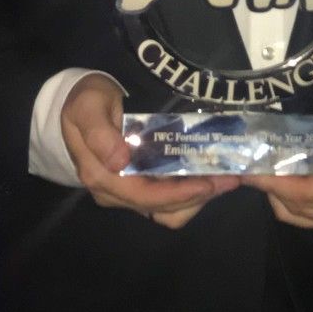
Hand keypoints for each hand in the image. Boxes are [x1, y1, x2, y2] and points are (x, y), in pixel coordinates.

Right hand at [59, 74, 236, 228]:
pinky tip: (207, 175)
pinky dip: (189, 194)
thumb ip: (98, 131)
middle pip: (160, 208)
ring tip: (223, 179)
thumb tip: (118, 161)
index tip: (210, 182)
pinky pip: (166, 201)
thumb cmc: (87, 100)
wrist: (81, 102)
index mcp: (101, 175)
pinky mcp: (137, 187)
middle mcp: (113, 191)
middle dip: (197, 196)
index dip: (180, 194)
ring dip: (196, 199)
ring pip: (166, 211)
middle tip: (230, 179)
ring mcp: (125, 192)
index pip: (145, 196)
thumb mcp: (87, 105)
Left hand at [244, 87, 312, 229]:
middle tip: (245, 168)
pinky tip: (276, 181)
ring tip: (258, 172)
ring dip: (274, 196)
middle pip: (298, 207)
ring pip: (296, 215)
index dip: (277, 184)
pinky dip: (285, 202)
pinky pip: (302, 217)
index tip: (250, 169)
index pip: (308, 194)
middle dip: (269, 188)